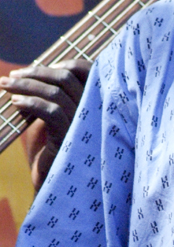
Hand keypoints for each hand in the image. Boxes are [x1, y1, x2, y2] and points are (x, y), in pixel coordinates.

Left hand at [0, 59, 90, 188]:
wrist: (51, 182)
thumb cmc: (50, 149)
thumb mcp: (52, 116)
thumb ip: (49, 96)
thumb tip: (29, 74)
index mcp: (92, 102)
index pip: (86, 71)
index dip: (62, 63)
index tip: (37, 67)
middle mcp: (92, 110)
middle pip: (66, 78)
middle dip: (36, 72)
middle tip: (12, 75)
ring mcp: (82, 123)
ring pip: (56, 92)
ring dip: (27, 85)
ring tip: (6, 85)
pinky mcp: (69, 137)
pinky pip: (50, 112)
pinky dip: (31, 103)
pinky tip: (15, 103)